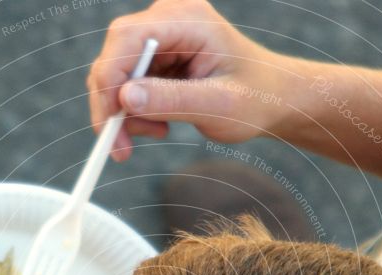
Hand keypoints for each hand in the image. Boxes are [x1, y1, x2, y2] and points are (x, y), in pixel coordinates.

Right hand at [87, 0, 289, 160]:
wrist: (272, 99)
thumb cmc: (256, 98)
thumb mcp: (219, 105)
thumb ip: (172, 100)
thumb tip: (124, 98)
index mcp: (187, 18)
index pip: (126, 39)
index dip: (109, 81)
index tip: (110, 125)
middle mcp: (167, 20)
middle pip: (113, 56)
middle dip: (111, 105)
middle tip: (120, 148)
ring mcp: (160, 38)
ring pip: (114, 74)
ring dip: (123, 113)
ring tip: (155, 133)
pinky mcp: (156, 58)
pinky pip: (126, 84)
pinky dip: (133, 112)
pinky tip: (159, 125)